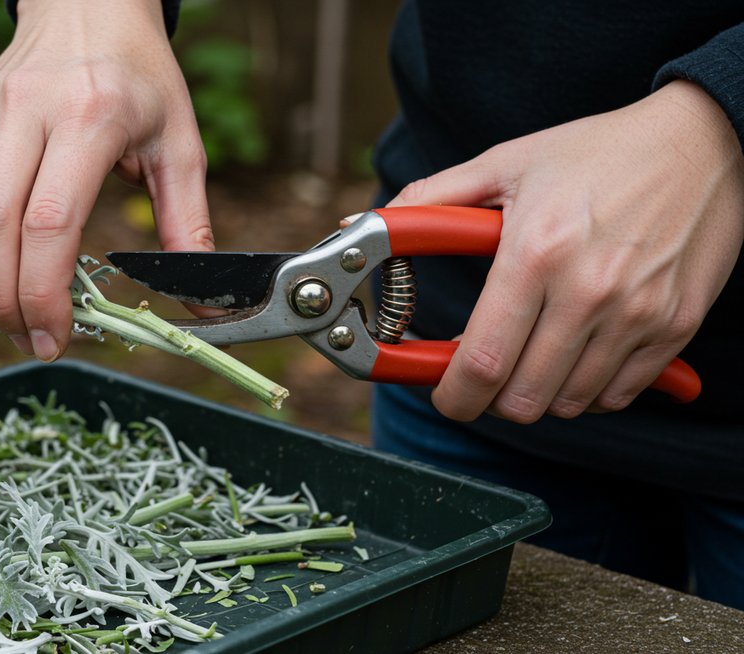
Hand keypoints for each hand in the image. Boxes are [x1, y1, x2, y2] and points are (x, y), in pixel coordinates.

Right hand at [0, 0, 211, 361]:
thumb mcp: (179, 144)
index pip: (51, 222)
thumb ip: (187, 226)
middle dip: (3, 299)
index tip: (55, 336)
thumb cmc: (140, 76)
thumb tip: (200, 304)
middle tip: (27, 338)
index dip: (45, 292)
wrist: (86, 5)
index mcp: (92, 117)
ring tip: (2, 315)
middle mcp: (29, 111)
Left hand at [388, 80, 743, 422]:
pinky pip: (616, 396)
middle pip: (522, 399)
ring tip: (531, 355)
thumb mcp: (505, 164)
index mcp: (535, 253)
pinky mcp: (675, 327)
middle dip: (490, 398)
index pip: (482, 362)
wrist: (703, 141)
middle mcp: (589, 291)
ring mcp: (637, 314)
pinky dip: (588, 390)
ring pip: (568, 405)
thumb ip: (430, 201)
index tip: (444, 394)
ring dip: (538, 394)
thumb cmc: (597, 152)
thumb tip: (362, 226)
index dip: (452, 395)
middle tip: (485, 372)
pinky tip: (576, 353)